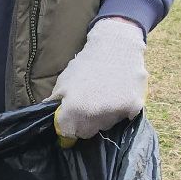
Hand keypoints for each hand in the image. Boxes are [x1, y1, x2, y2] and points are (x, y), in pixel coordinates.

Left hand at [53, 18, 146, 144]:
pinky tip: (117, 95)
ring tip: (104, 96)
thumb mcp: (63, 81)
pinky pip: (123, 118)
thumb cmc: (86, 64)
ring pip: (105, 126)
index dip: (67, 126)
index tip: (70, 120)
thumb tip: (47, 120)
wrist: (117, 46)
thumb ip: (54, 103)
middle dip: (84, 123)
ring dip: (103, 117)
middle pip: (87, 133)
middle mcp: (95, 115)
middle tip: (88, 105)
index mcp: (75, 109)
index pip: (68, 133)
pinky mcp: (133, 108)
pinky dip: (120, 110)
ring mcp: (116, 113)